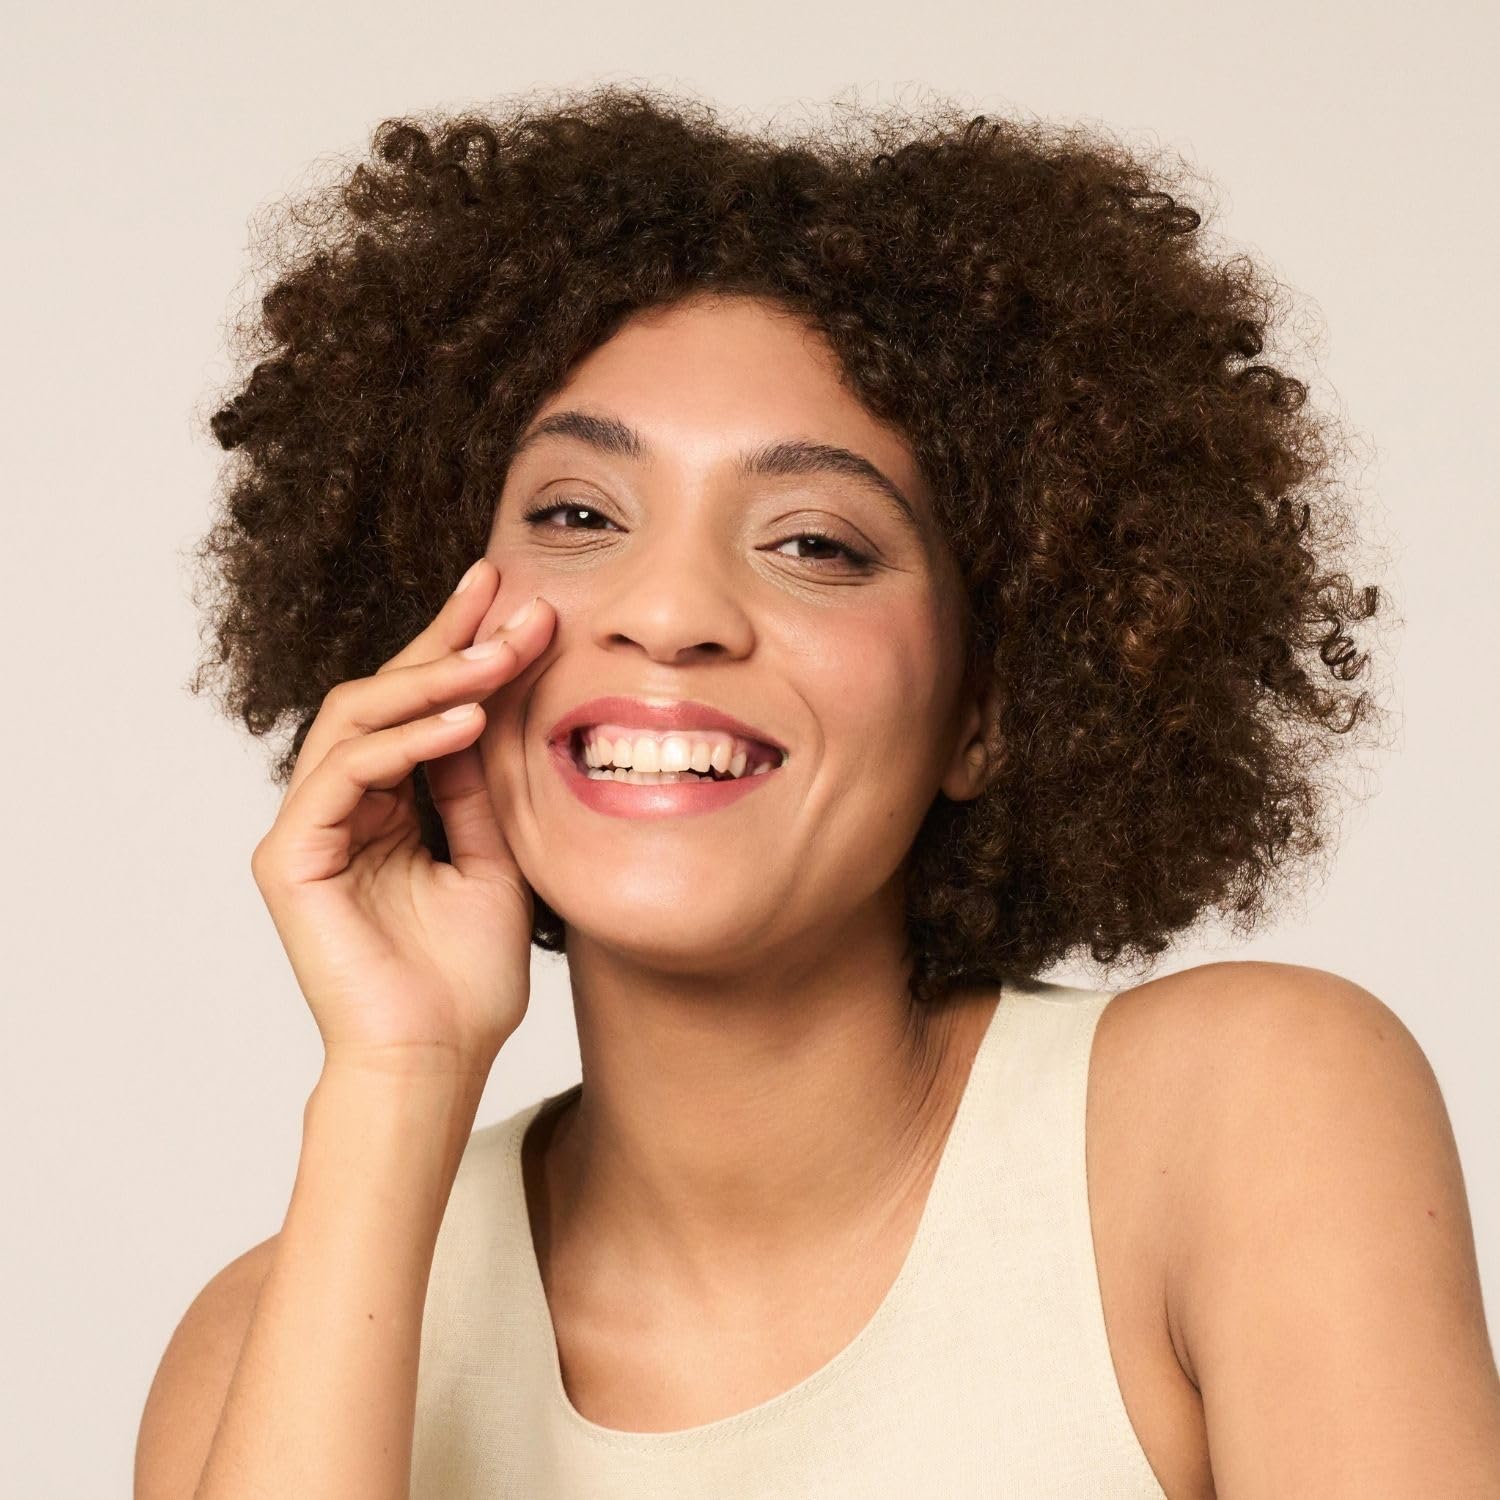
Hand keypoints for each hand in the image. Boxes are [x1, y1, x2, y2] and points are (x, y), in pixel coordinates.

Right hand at [249, 559, 553, 1078]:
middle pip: (382, 696)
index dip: (460, 648)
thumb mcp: (496, 858)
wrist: (437, 1059)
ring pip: (357, 720)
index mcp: (387, 808)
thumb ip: (482, 786)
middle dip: (446, 638)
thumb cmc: (467, 978)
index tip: (514, 598)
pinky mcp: (290, 858)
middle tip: (501, 588)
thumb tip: (491, 703)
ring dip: (434, 681)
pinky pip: (344, 773)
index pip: (419, 709)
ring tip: (501, 656)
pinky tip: (467, 723)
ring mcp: (310, 830)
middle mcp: (340, 809)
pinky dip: (404, 742)